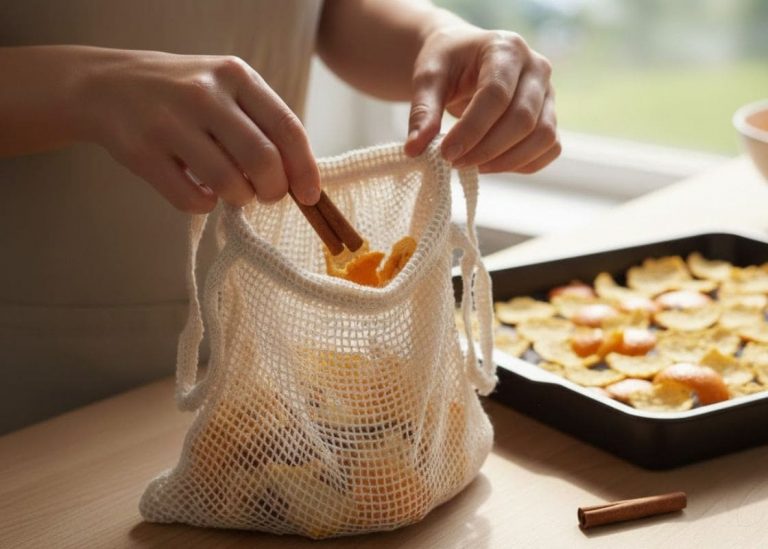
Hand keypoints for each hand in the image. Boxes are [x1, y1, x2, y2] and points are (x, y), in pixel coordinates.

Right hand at [77, 49, 319, 212]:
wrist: (106, 86)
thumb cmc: (183, 95)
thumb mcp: (226, 90)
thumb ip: (262, 125)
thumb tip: (300, 179)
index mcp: (235, 76)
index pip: (287, 128)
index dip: (305, 169)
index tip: (310, 196)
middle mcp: (204, 94)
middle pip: (263, 161)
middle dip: (274, 190)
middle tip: (266, 195)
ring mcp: (170, 122)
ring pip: (230, 184)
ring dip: (239, 198)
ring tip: (232, 189)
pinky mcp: (142, 153)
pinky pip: (193, 200)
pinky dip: (205, 205)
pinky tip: (202, 191)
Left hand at [404, 26, 559, 173]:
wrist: (464, 58)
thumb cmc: (447, 63)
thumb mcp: (428, 78)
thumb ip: (423, 111)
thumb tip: (415, 149)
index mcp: (506, 49)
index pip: (496, 95)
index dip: (472, 130)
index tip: (445, 153)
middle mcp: (536, 68)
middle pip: (523, 119)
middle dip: (486, 149)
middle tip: (454, 162)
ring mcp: (549, 93)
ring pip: (543, 137)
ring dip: (507, 161)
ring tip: (472, 166)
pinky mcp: (550, 115)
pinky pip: (549, 148)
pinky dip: (523, 164)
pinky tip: (492, 165)